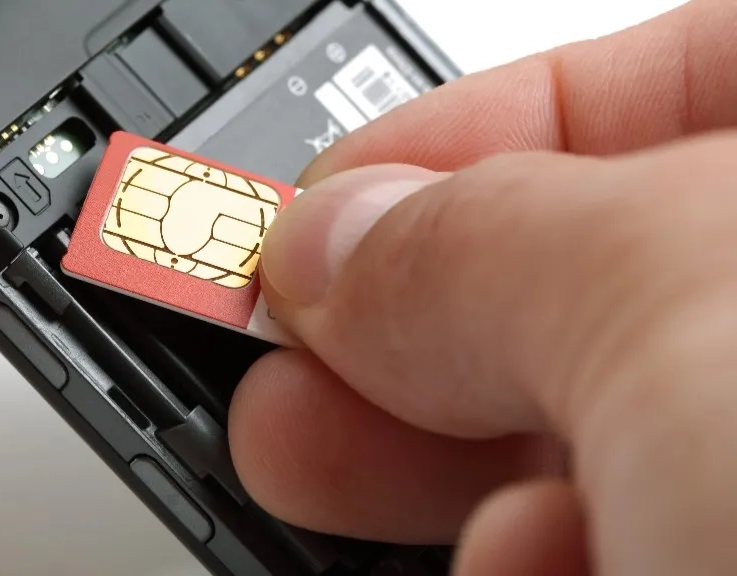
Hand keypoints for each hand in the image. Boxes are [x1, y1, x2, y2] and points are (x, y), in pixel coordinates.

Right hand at [229, 0, 736, 573]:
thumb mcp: (679, 302)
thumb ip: (484, 244)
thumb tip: (335, 246)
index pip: (643, 84)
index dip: (459, 135)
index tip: (319, 208)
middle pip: (584, 273)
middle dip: (405, 316)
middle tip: (287, 350)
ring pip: (574, 421)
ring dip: (421, 449)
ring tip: (312, 458)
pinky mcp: (726, 563)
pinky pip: (604, 533)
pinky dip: (521, 550)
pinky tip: (509, 567)